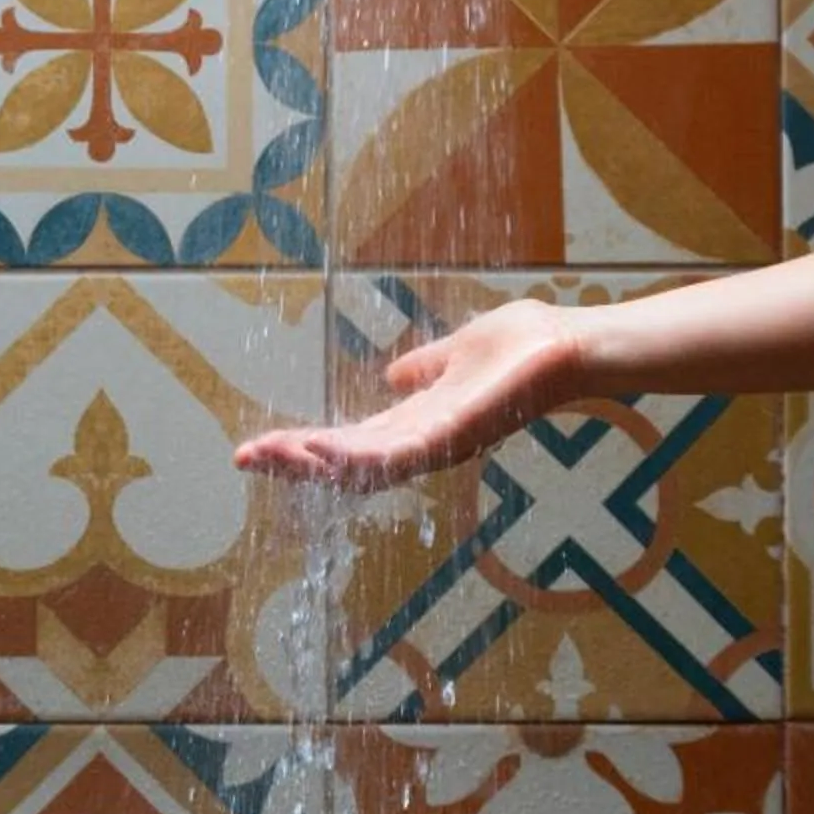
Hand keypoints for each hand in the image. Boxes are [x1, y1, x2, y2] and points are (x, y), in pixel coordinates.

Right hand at [235, 299, 584, 484]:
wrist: (570, 348)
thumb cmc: (525, 349)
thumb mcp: (457, 353)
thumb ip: (425, 368)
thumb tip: (395, 375)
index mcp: (420, 421)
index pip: (351, 440)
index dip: (306, 446)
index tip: (259, 446)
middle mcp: (425, 442)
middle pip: (347, 462)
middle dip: (293, 463)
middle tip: (243, 458)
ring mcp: (438, 444)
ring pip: (361, 465)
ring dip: (311, 462)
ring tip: (266, 454)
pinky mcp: (454, 436)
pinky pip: (396, 453)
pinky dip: (354, 456)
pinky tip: (317, 448)